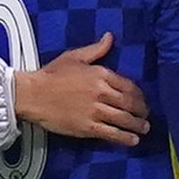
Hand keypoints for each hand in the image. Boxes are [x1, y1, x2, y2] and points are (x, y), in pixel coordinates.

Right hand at [12, 34, 150, 146]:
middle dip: (141, 111)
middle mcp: (102, 92)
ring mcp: (96, 111)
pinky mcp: (88, 127)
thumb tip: (110, 37)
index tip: (142, 101)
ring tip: (143, 129)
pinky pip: (112, 133)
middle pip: (130, 103)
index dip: (139, 96)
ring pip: (124, 119)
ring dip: (137, 125)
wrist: (33, 94)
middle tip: (146, 117)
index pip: (129, 86)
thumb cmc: (51, 74)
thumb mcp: (74, 57)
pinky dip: (125, 138)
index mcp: (101, 74)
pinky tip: (133, 140)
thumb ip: (96, 49)